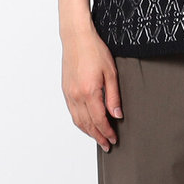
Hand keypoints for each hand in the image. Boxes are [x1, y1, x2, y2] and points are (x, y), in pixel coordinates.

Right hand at [61, 24, 122, 151]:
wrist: (76, 38)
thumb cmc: (94, 50)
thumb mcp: (111, 72)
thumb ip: (113, 96)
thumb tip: (117, 115)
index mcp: (89, 92)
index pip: (99, 120)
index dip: (107, 132)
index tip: (114, 139)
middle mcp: (76, 96)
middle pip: (87, 124)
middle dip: (98, 137)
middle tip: (107, 145)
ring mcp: (69, 94)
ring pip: (78, 121)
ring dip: (88, 132)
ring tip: (98, 138)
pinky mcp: (66, 90)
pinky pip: (72, 112)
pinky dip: (80, 122)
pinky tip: (87, 124)